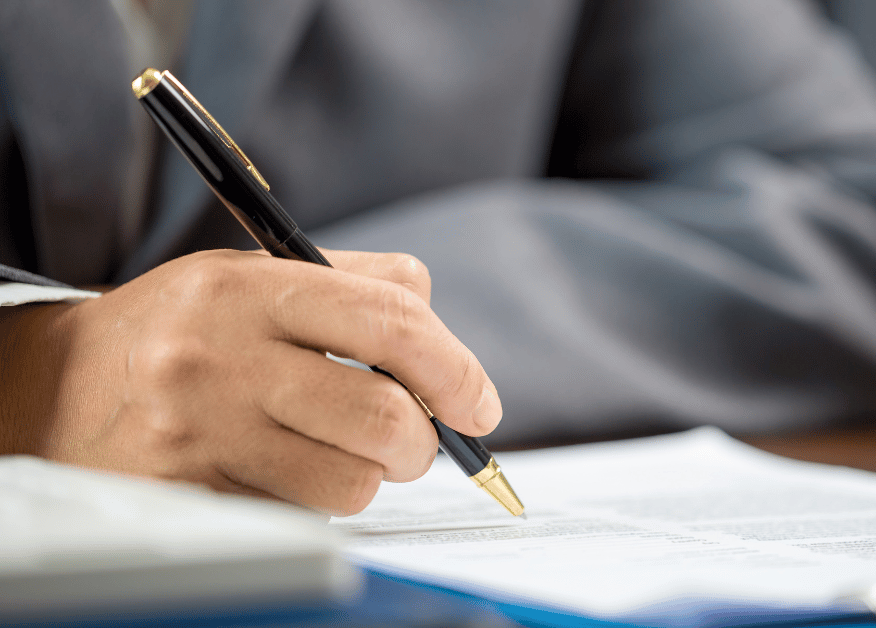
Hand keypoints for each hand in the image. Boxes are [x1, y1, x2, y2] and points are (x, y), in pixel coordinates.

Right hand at [0, 249, 500, 514]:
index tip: (479, 403)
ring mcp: (200, 433)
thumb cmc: (182, 328)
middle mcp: (221, 358)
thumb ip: (356, 283)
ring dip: (368, 476)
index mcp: (250, 290)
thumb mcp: (254, 275)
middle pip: (383, 416)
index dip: (455, 368)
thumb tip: (441, 326)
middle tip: (415, 441)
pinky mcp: (189, 495)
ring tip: (336, 451)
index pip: (389, 321)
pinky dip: (317, 500)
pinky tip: (285, 470)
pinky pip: (300, 516)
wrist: (57, 385)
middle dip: (423, 441)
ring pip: (349, 482)